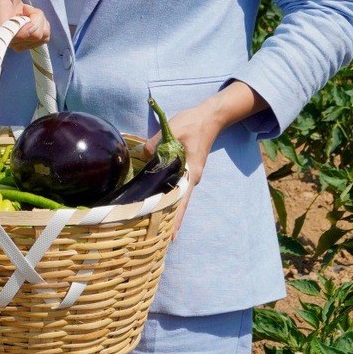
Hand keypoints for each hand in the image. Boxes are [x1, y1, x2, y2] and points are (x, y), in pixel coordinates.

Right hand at [0, 0, 50, 50]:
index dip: (24, 29)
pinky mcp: (26, 46)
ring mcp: (17, 44)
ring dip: (39, 21)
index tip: (25, 13)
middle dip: (36, 16)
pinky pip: (45, 38)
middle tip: (25, 8)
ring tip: (25, 13)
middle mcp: (7, 38)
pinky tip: (29, 20)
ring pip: (42, 36)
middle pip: (35, 33)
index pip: (11, 35)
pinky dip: (42, 27)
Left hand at [161, 80, 266, 240]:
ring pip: (176, 196)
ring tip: (153, 224)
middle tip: (155, 237)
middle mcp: (191, 177)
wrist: (209, 116)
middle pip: (179, 204)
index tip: (171, 237)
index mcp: (191, 172)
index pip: (182, 201)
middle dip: (169, 220)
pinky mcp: (184, 168)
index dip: (176, 219)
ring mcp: (188, 174)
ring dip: (166, 209)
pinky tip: (155, 200)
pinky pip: (174, 186)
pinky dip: (166, 195)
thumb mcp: (173, 130)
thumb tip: (143, 155)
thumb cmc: (193, 124)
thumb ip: (156, 143)